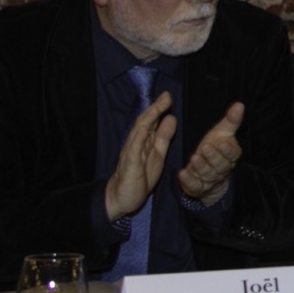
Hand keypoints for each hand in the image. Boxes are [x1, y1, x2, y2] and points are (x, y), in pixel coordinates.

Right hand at [103, 92, 176, 221]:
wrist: (122, 197)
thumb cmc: (140, 176)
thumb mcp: (157, 153)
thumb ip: (163, 137)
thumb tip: (170, 118)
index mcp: (144, 141)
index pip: (151, 121)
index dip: (159, 109)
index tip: (168, 96)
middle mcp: (136, 143)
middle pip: (145, 122)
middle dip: (155, 108)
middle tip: (166, 95)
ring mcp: (131, 152)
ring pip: (138, 132)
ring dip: (148, 118)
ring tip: (157, 106)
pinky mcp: (129, 164)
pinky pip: (133, 149)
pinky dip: (138, 137)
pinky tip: (143, 128)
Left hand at [178, 101, 243, 203]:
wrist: (207, 174)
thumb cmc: (215, 148)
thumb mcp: (222, 133)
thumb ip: (231, 120)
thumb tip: (240, 104)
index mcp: (230, 156)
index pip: (232, 154)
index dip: (227, 150)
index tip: (221, 142)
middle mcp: (222, 169)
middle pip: (221, 165)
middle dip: (213, 157)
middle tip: (205, 148)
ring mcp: (210, 180)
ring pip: (208, 175)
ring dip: (201, 167)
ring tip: (194, 158)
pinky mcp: (197, 188)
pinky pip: (194, 186)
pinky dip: (188, 180)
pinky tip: (182, 173)